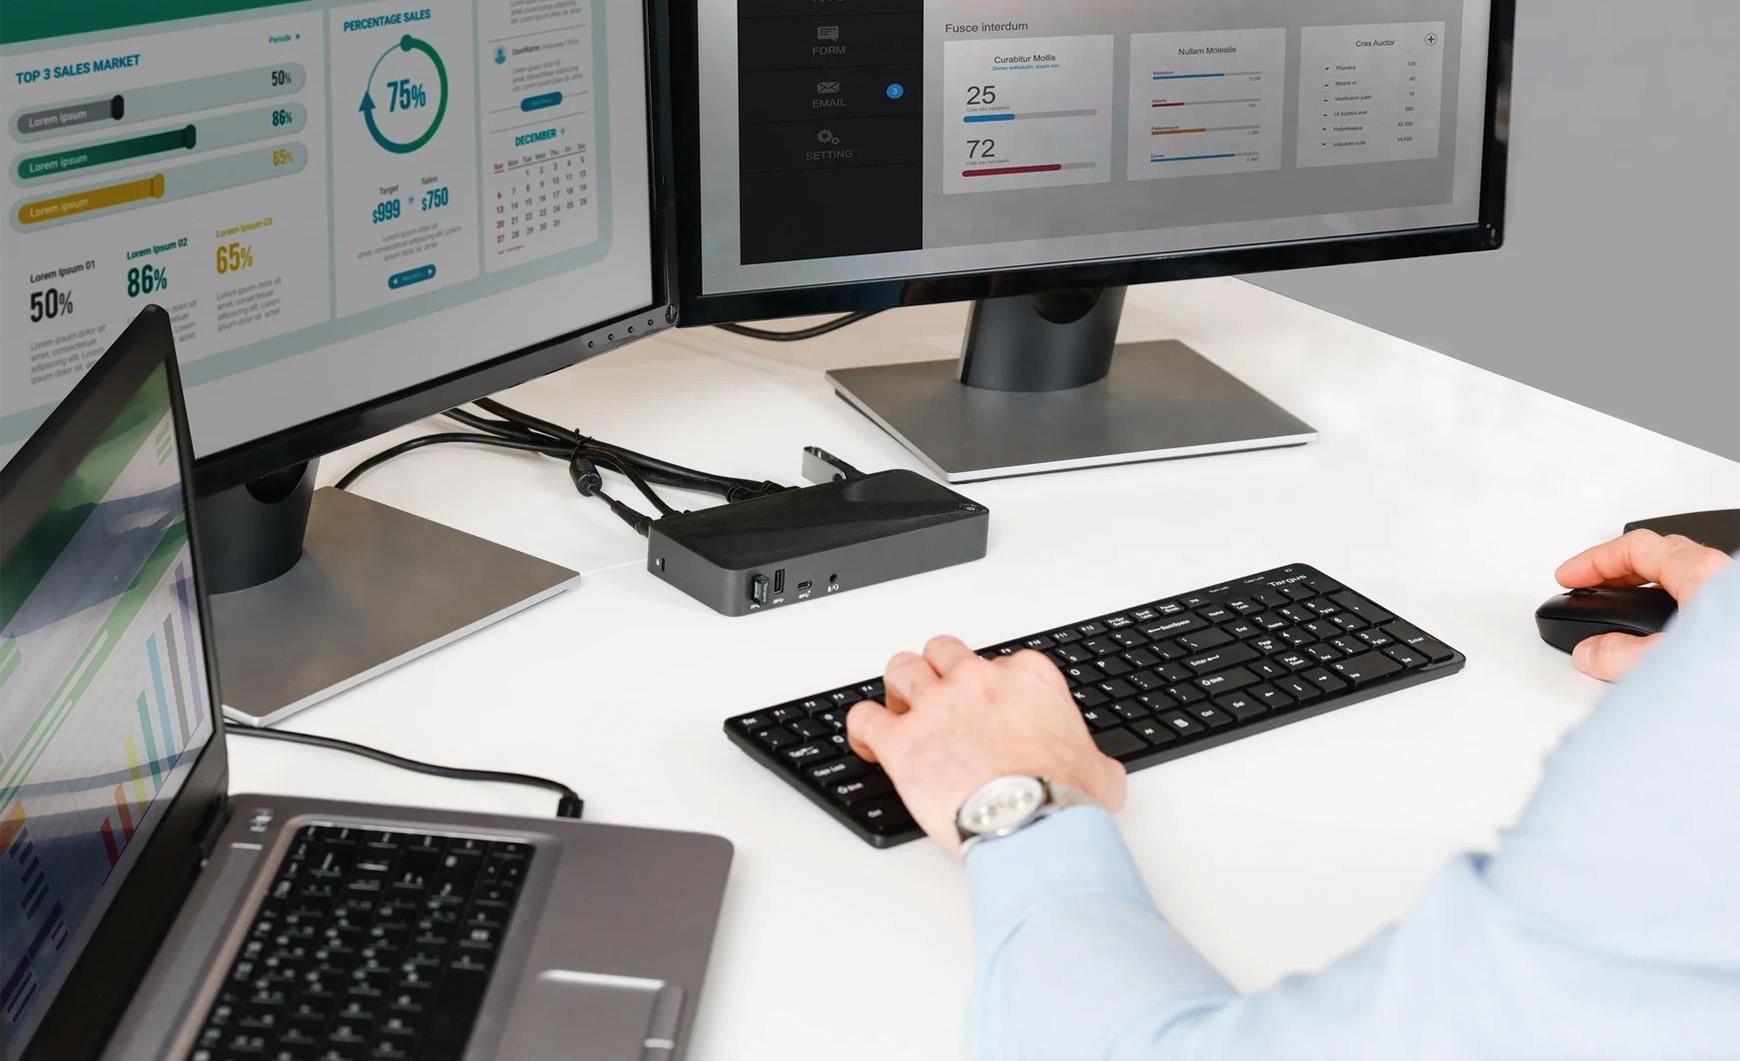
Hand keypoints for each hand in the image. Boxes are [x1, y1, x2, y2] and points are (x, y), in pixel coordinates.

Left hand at [845, 636, 1126, 857]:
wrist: (1033, 822)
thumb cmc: (1063, 798)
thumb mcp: (1100, 772)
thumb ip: (1094, 760)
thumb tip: (1100, 773)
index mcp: (1027, 678)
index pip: (998, 662)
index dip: (989, 687)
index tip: (987, 708)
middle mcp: (977, 680)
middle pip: (943, 652)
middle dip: (937, 671)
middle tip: (937, 699)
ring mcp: (936, 706)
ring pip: (901, 669)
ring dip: (898, 687)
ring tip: (899, 709)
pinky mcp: (902, 740)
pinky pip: (865, 717)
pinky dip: (860, 727)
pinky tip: (866, 741)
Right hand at [1554, 530, 1730, 680]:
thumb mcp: (1668, 660)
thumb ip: (1621, 656)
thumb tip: (1592, 652)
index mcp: (1702, 572)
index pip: (1636, 546)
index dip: (1593, 560)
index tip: (1569, 578)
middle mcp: (1723, 577)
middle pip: (1659, 556)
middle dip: (1616, 571)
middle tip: (1590, 587)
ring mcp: (1731, 598)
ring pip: (1680, 578)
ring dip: (1642, 591)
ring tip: (1620, 613)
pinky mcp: (1734, 621)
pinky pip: (1697, 602)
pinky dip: (1666, 610)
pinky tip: (1659, 638)